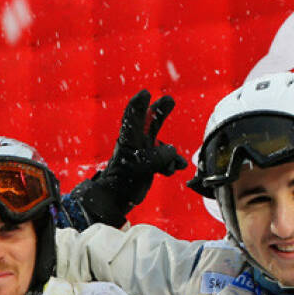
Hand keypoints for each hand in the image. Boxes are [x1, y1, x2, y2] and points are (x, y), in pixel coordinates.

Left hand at [73, 90, 186, 225]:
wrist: (116, 201)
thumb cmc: (121, 183)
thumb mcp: (138, 167)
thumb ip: (156, 157)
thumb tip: (172, 152)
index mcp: (129, 139)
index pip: (132, 116)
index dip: (139, 104)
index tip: (146, 93)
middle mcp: (136, 143)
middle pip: (149, 122)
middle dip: (159, 111)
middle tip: (169, 100)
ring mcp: (143, 154)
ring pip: (160, 143)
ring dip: (170, 151)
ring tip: (176, 163)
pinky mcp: (149, 166)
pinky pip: (165, 160)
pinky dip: (172, 163)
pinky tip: (176, 168)